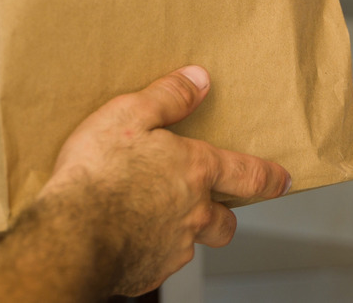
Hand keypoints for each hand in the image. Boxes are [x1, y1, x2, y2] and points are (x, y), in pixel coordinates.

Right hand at [40, 65, 291, 296]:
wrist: (70, 234)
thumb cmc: (98, 172)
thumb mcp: (130, 114)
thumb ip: (168, 96)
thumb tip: (198, 79)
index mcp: (196, 172)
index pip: (248, 176)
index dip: (269, 178)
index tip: (282, 181)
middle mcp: (193, 215)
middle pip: (225, 223)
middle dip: (224, 216)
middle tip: (210, 207)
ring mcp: (172, 249)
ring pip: (191, 245)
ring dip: (181, 233)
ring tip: (150, 219)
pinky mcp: (146, 273)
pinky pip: (156, 263)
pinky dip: (146, 251)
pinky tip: (122, 237)